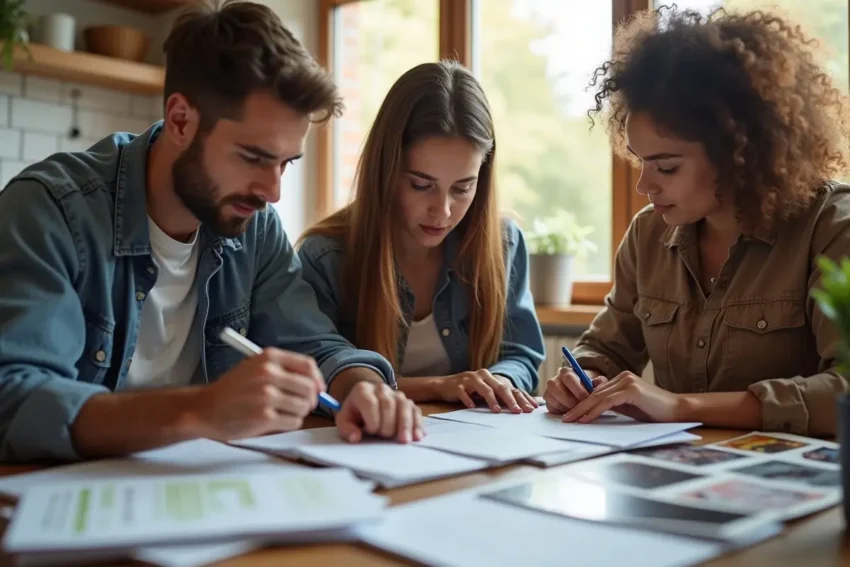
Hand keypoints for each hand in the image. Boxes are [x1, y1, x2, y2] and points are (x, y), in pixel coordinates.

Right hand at [196, 348, 323, 440]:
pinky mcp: (264, 417)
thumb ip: (284, 370)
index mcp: (268, 357)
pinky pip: (294, 422)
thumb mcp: (255, 368)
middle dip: (310, 399)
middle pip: (309, 387)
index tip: (317, 389)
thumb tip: (317, 384)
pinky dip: (289, 424)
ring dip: (298, 413)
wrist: (205, 409)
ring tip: (282, 413)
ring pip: (304, 406)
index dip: (317, 379)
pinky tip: (274, 421)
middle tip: (302, 406)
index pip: (307, 365)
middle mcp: (268, 373)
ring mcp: (266, 395)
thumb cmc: (233, 390)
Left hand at [335, 382, 423, 443]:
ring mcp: (397, 395)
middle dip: (387, 423)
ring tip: (404, 441)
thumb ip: (347, 429)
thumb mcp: (344, 421)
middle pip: (388, 404)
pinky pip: (416, 411)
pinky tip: (417, 437)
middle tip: (384, 437)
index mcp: (363, 390)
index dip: (372, 419)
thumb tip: (355, 438)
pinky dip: (417, 424)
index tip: (371, 432)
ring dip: (405, 424)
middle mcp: (382, 389)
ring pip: (405, 405)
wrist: (366, 404)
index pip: (370, 402)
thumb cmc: (355, 414)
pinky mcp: (408, 403)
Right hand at [438, 370, 537, 412]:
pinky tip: (472, 407)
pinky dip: (468, 399)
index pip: (510, 388)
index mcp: (492, 377)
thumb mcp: (485, 391)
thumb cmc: (469, 390)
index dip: (522, 398)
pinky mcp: (458, 385)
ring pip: (484, 389)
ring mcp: (470, 379)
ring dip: (491, 400)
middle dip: (511, 400)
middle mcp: (483, 376)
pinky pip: (464, 393)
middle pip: (500, 388)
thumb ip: (499, 396)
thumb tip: (520, 406)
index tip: (532, 409)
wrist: (444, 385)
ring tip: (497, 411)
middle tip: (518, 411)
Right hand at [543, 368, 606, 413]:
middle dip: (571, 401)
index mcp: (566, 372)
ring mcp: (549, 391)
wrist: (578, 392)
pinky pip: (551, 408)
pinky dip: (561, 412)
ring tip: (577, 410)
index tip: (588, 399)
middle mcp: (554, 380)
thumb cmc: (587, 387)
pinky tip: (570, 412)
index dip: (579, 391)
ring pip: (554, 400)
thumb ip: (600, 382)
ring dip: (566, 407)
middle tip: (582, 408)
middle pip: (557, 389)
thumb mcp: (596, 382)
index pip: (569, 379)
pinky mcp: (547, 401)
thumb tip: (600, 383)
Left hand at [562, 372, 681, 422]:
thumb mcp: (628, 407)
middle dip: (577, 406)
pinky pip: (607, 402)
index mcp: (621, 379)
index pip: (596, 391)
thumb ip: (612, 403)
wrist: (677, 411)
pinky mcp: (631, 390)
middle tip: (565, 418)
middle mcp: (622, 376)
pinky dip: (595, 411)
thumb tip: (592, 408)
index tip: (571, 413)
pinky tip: (586, 419)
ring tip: (571, 420)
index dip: (582, 402)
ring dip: (582, 409)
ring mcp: (627, 381)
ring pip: (598, 397)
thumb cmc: (654, 412)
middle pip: (594, 393)